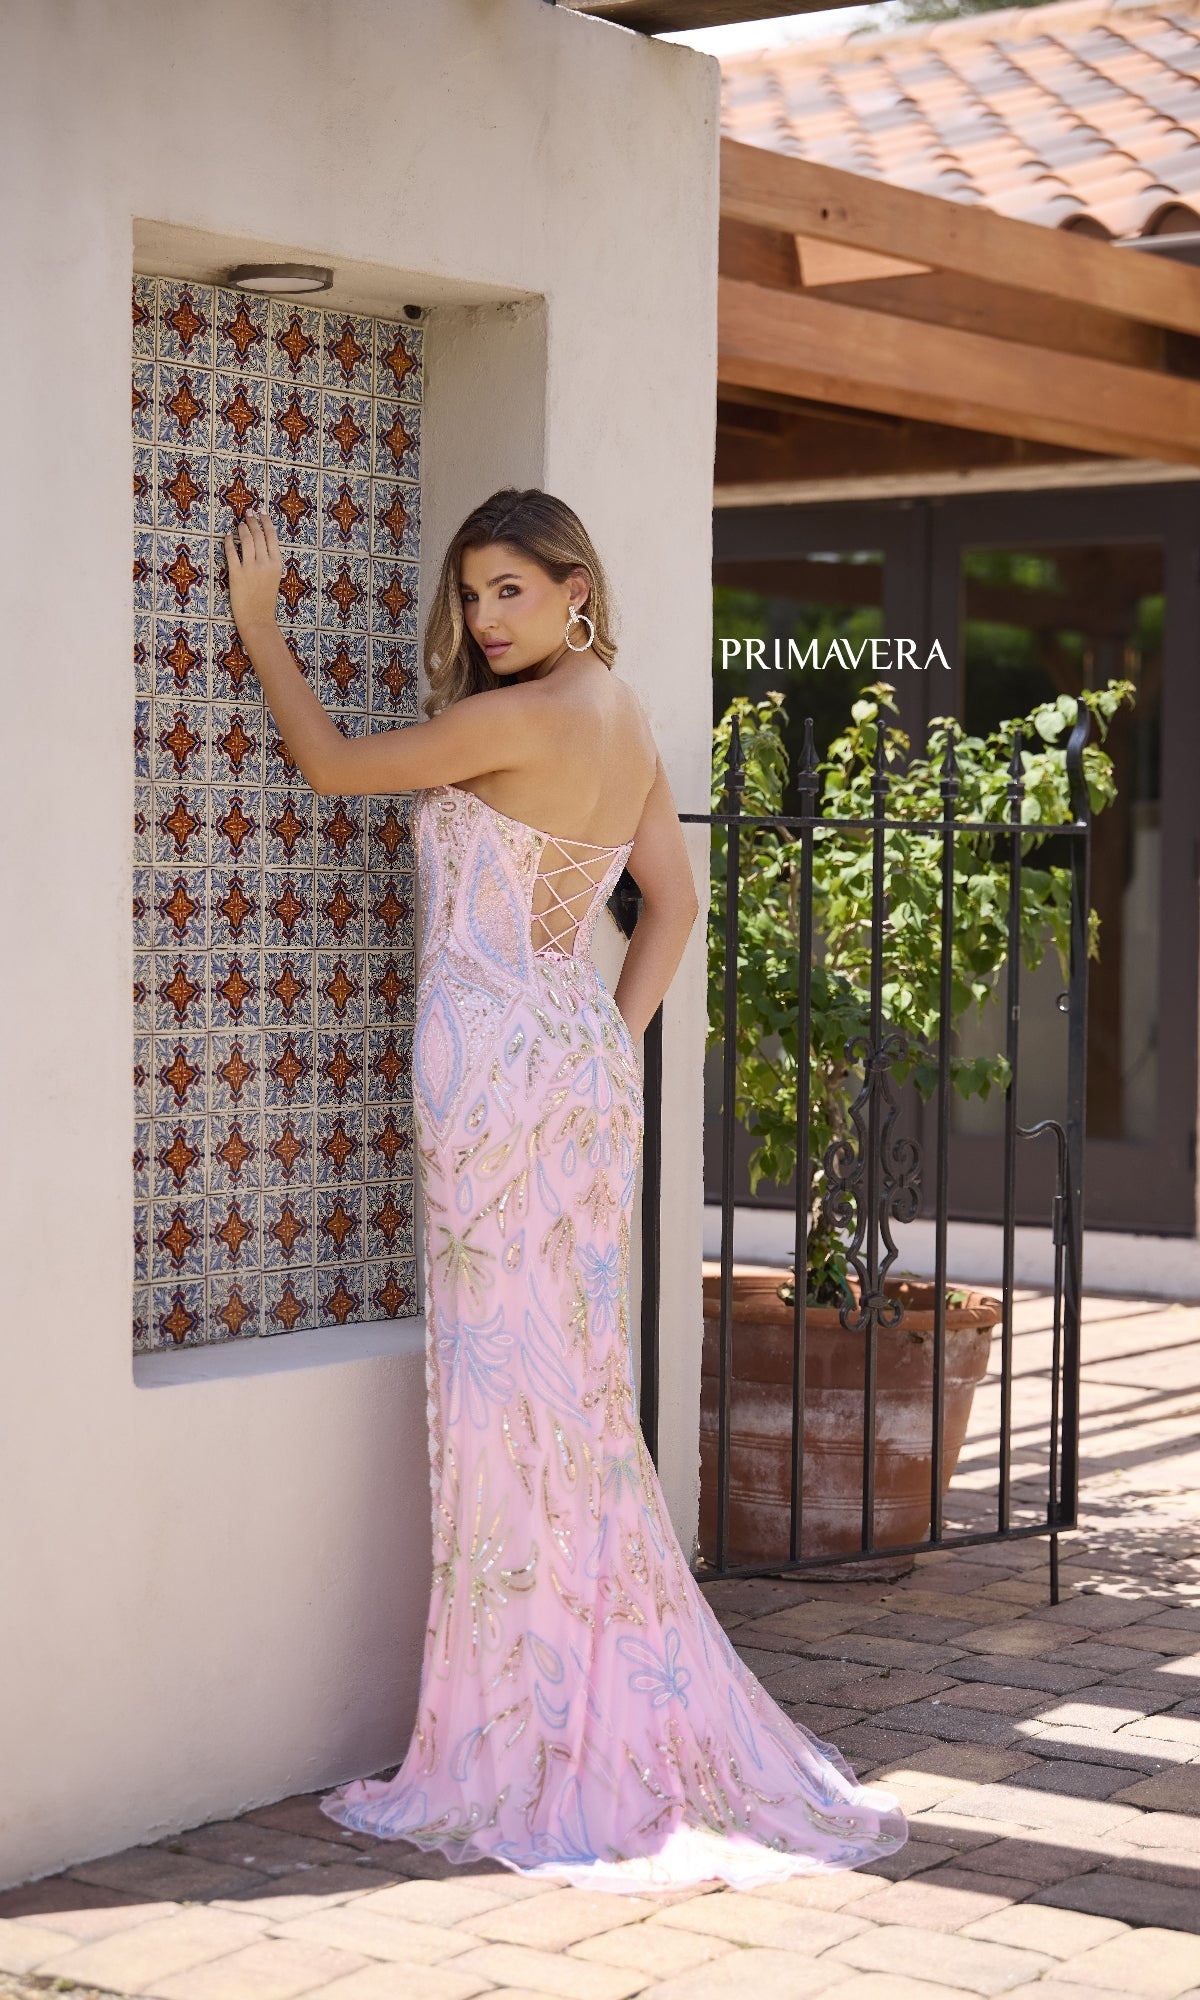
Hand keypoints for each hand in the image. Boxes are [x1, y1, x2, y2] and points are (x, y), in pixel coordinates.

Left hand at [224, 507, 283, 633]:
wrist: (257, 618)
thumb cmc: (265, 600)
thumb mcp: (274, 578)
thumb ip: (270, 560)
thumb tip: (261, 541)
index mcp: (276, 563)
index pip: (272, 536)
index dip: (266, 521)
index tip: (262, 511)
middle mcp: (264, 563)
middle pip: (258, 534)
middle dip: (253, 520)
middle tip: (248, 512)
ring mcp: (250, 568)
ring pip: (245, 540)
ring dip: (242, 528)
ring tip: (240, 524)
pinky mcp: (236, 573)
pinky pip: (231, 552)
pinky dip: (228, 541)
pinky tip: (227, 536)